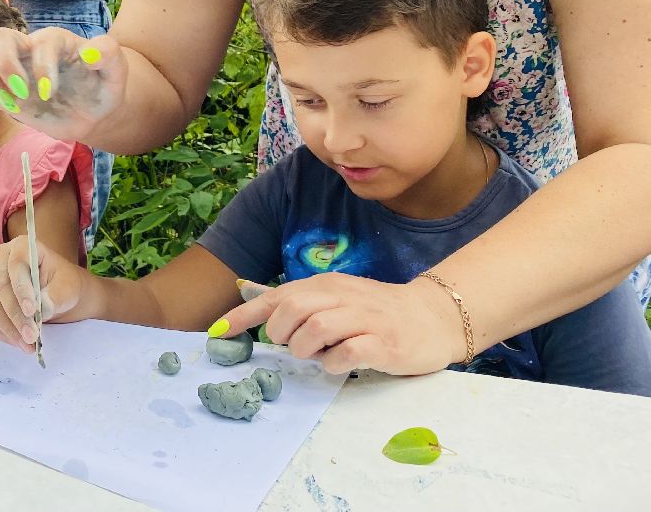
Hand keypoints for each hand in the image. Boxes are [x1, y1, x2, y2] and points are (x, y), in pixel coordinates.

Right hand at [0, 27, 126, 141]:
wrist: (91, 111)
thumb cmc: (102, 87)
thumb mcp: (116, 71)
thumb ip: (109, 55)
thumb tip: (92, 53)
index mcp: (55, 40)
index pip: (40, 42)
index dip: (42, 66)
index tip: (49, 93)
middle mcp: (29, 47)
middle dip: (4, 64)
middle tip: (21, 93)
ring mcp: (12, 66)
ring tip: (11, 105)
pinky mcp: (2, 87)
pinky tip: (10, 109)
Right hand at [0, 234, 84, 351]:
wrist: (58, 293)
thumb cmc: (64, 285)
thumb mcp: (68, 288)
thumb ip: (57, 296)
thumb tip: (42, 308)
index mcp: (22, 246)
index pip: (16, 266)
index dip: (21, 289)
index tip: (32, 312)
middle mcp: (0, 257)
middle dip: (15, 315)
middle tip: (31, 336)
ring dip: (6, 328)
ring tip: (26, 344)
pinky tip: (14, 341)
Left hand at [217, 272, 467, 375]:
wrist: (432, 317)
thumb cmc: (376, 311)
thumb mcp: (335, 298)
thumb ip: (299, 302)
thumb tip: (253, 298)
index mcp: (325, 286)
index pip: (275, 297)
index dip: (242, 316)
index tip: (217, 333)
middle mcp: (341, 297)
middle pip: (291, 310)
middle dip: (281, 334)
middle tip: (293, 346)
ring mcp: (363, 320)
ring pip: (315, 329)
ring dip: (306, 349)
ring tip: (316, 355)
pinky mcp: (383, 344)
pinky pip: (346, 355)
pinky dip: (334, 364)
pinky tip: (339, 365)